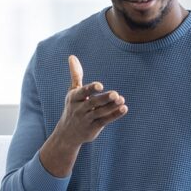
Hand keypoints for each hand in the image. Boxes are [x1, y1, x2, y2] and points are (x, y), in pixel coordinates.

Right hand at [39, 55, 127, 176]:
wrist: (67, 134)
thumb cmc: (72, 107)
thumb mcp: (72, 92)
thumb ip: (75, 75)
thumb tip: (72, 56)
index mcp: (74, 98)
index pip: (82, 92)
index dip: (91, 89)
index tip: (100, 85)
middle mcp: (79, 109)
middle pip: (93, 103)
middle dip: (104, 99)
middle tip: (116, 94)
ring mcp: (86, 119)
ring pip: (100, 112)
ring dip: (111, 107)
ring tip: (122, 100)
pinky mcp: (93, 128)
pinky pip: (105, 121)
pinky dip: (114, 115)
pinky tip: (123, 108)